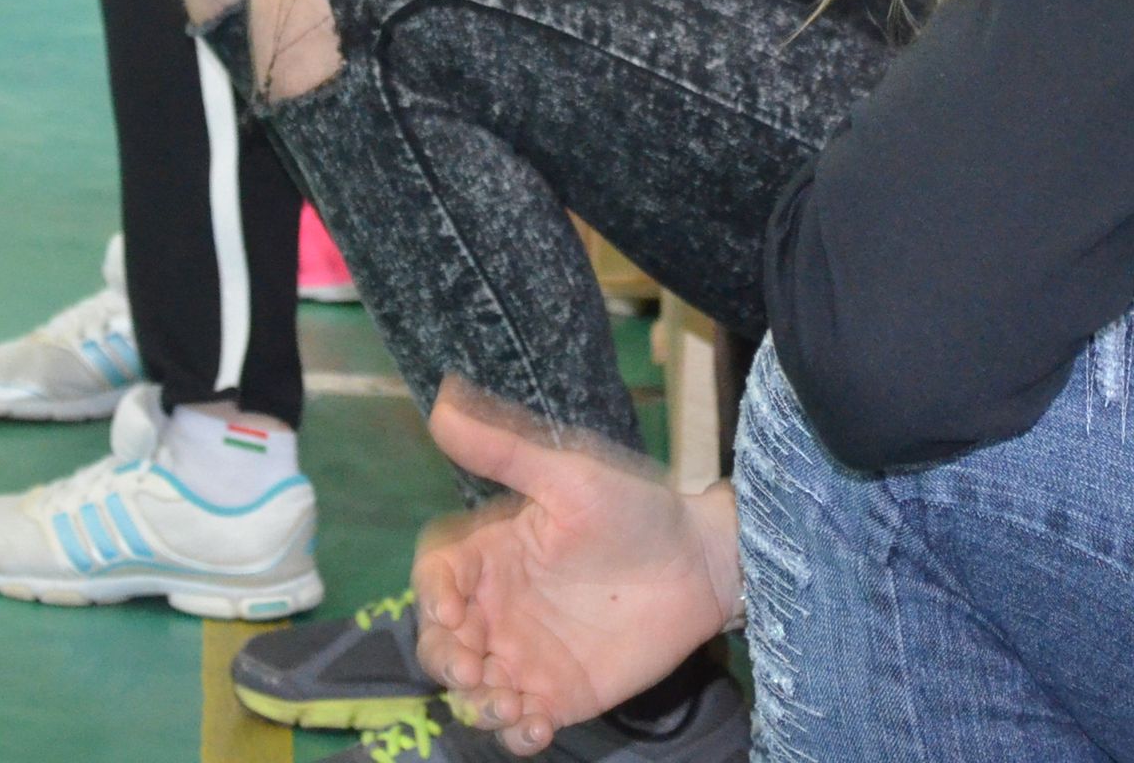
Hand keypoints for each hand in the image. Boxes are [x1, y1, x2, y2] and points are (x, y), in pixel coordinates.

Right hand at [412, 383, 741, 756]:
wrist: (700, 561)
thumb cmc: (635, 508)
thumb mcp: (569, 475)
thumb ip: (504, 450)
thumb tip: (441, 404)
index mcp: (491, 557)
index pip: (436, 583)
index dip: (432, 600)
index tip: (454, 611)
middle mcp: (498, 610)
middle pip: (443, 646)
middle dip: (447, 663)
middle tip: (475, 671)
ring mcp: (526, 656)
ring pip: (474, 692)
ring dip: (476, 706)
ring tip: (509, 705)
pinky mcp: (559, 695)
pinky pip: (520, 725)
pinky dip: (514, 735)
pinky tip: (533, 728)